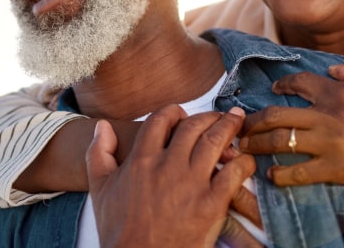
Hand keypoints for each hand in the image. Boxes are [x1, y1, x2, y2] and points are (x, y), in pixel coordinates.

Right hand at [86, 105, 256, 246]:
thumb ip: (98, 154)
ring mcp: (192, 184)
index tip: (182, 114)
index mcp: (142, 160)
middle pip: (193, 126)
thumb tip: (102, 127)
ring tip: (237, 121)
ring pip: (216, 142)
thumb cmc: (119, 231)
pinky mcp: (212, 204)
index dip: (174, 112)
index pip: (161, 120)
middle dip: (209, 116)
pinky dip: (243, 162)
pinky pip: (234, 173)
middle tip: (219, 115)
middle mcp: (168, 166)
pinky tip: (245, 160)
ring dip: (229, 127)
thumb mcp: (100, 190)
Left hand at [238, 60, 343, 214]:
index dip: (282, 85)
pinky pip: (300, 172)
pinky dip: (281, 174)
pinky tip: (272, 175)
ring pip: (282, 141)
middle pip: (278, 115)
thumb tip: (334, 70)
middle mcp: (330, 116)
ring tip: (244, 149)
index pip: (300, 83)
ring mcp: (331, 145)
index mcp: (341, 93)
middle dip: (254, 120)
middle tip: (240, 126)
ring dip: (258, 145)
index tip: (273, 91)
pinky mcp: (338, 171)